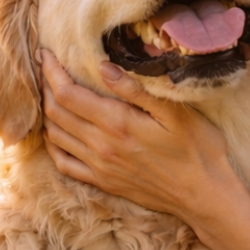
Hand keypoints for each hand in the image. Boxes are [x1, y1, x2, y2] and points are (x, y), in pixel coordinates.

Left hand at [36, 49, 241, 225]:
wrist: (204, 196)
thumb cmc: (198, 148)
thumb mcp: (176, 113)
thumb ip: (136, 90)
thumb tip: (102, 67)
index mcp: (117, 124)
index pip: (67, 94)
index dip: (51, 72)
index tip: (46, 54)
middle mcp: (101, 146)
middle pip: (55, 112)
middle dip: (45, 86)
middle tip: (45, 67)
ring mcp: (99, 167)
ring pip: (55, 136)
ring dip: (46, 112)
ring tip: (49, 93)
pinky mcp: (103, 182)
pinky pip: (64, 163)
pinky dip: (52, 144)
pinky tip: (55, 132)